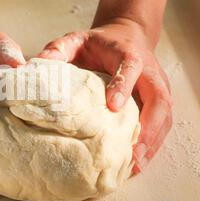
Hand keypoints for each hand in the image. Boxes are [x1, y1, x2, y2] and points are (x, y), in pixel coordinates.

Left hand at [38, 18, 171, 172]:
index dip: (123, 85)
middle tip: (133, 152)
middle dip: (149, 126)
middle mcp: (149, 71)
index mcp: (128, 53)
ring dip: (153, 140)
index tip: (112, 106)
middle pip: (160, 98)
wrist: (126, 35)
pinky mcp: (159, 98)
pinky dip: (154, 142)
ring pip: (165, 114)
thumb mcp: (76, 39)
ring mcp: (157, 86)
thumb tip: (34, 67)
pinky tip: (139, 160)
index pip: (130, 67)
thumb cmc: (100, 42)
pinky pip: (163, 122)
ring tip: (136, 164)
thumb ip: (58, 49)